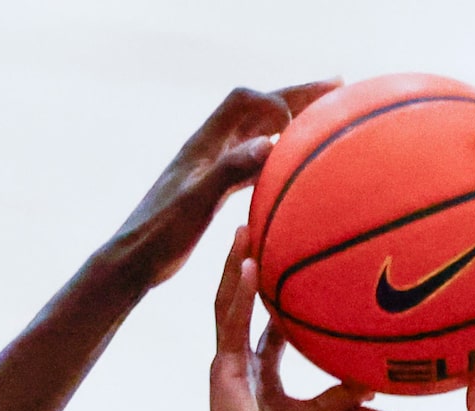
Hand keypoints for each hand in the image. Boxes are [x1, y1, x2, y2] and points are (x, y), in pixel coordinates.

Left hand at [107, 80, 337, 290]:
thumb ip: (230, 170)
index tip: (302, 123)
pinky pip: (252, 162)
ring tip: (325, 121)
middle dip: (296, 96)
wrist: (135, 260)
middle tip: (338, 86)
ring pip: (257, 133)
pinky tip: (295, 169)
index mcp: (204, 143)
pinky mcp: (213, 189)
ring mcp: (211, 167)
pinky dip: (276, 156)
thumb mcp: (196, 202)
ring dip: (290, 123)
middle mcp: (209, 148)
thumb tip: (269, 143)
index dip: (276, 100)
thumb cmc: (161, 233)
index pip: (245, 101)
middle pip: (257, 108)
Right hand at [208, 228, 365, 410]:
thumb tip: (380, 377)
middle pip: (241, 298)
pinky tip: (245, 267)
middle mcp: (240, 355)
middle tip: (256, 223)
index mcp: (260, 364)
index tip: (282, 257)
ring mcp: (227, 359)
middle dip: (245, 262)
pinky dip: (238, 294)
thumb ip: (346, 392)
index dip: (270, 289)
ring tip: (244, 229)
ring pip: (228, 301)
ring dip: (234, 265)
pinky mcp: (221, 367)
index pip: (265, 317)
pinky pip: (230, 323)